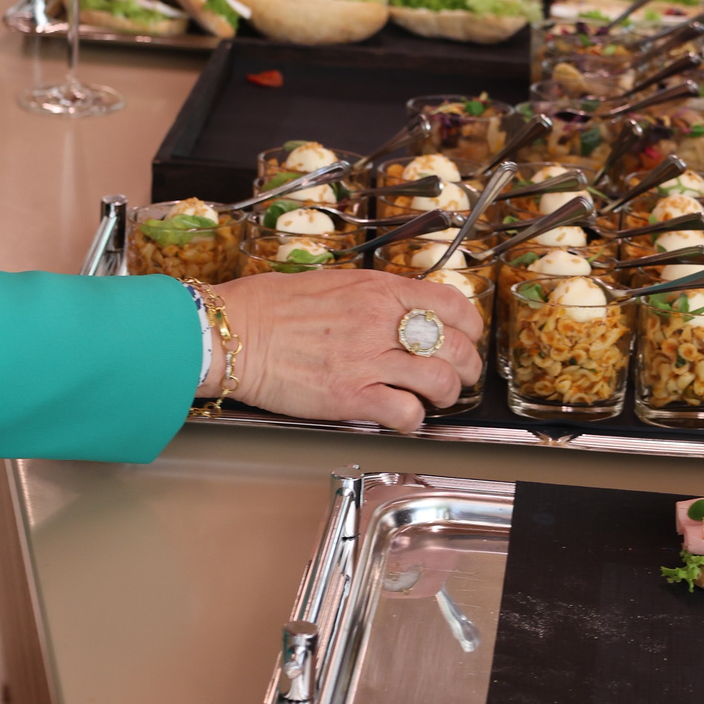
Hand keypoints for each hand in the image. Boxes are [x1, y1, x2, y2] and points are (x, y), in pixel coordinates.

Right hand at [199, 268, 482, 433]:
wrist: (233, 333)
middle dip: (467, 365)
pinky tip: (402, 415)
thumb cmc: (270, 306)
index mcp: (378, 290)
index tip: (467, 336)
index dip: (470, 325)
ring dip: (447, 394)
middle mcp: (380, 322)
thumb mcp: (334, 283)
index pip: (451, 303)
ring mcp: (368, 360)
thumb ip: (374, 297)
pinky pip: (406, 413)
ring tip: (435, 398)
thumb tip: (402, 308)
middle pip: (455, 345)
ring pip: (441, 380)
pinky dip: (413, 419)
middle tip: (461, 375)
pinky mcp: (351, 396)